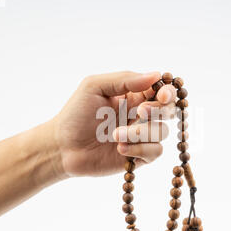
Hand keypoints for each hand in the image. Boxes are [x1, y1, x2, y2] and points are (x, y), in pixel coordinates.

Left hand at [53, 71, 176, 176]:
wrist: (62, 146)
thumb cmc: (75, 114)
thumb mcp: (94, 87)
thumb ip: (125, 79)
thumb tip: (156, 75)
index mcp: (133, 95)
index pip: (160, 90)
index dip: (167, 91)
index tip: (162, 94)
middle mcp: (140, 115)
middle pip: (168, 110)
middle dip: (158, 110)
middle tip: (139, 112)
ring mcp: (140, 136)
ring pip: (161, 131)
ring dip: (141, 132)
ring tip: (115, 135)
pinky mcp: (138, 156)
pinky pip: (155, 151)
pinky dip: (140, 149)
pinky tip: (120, 149)